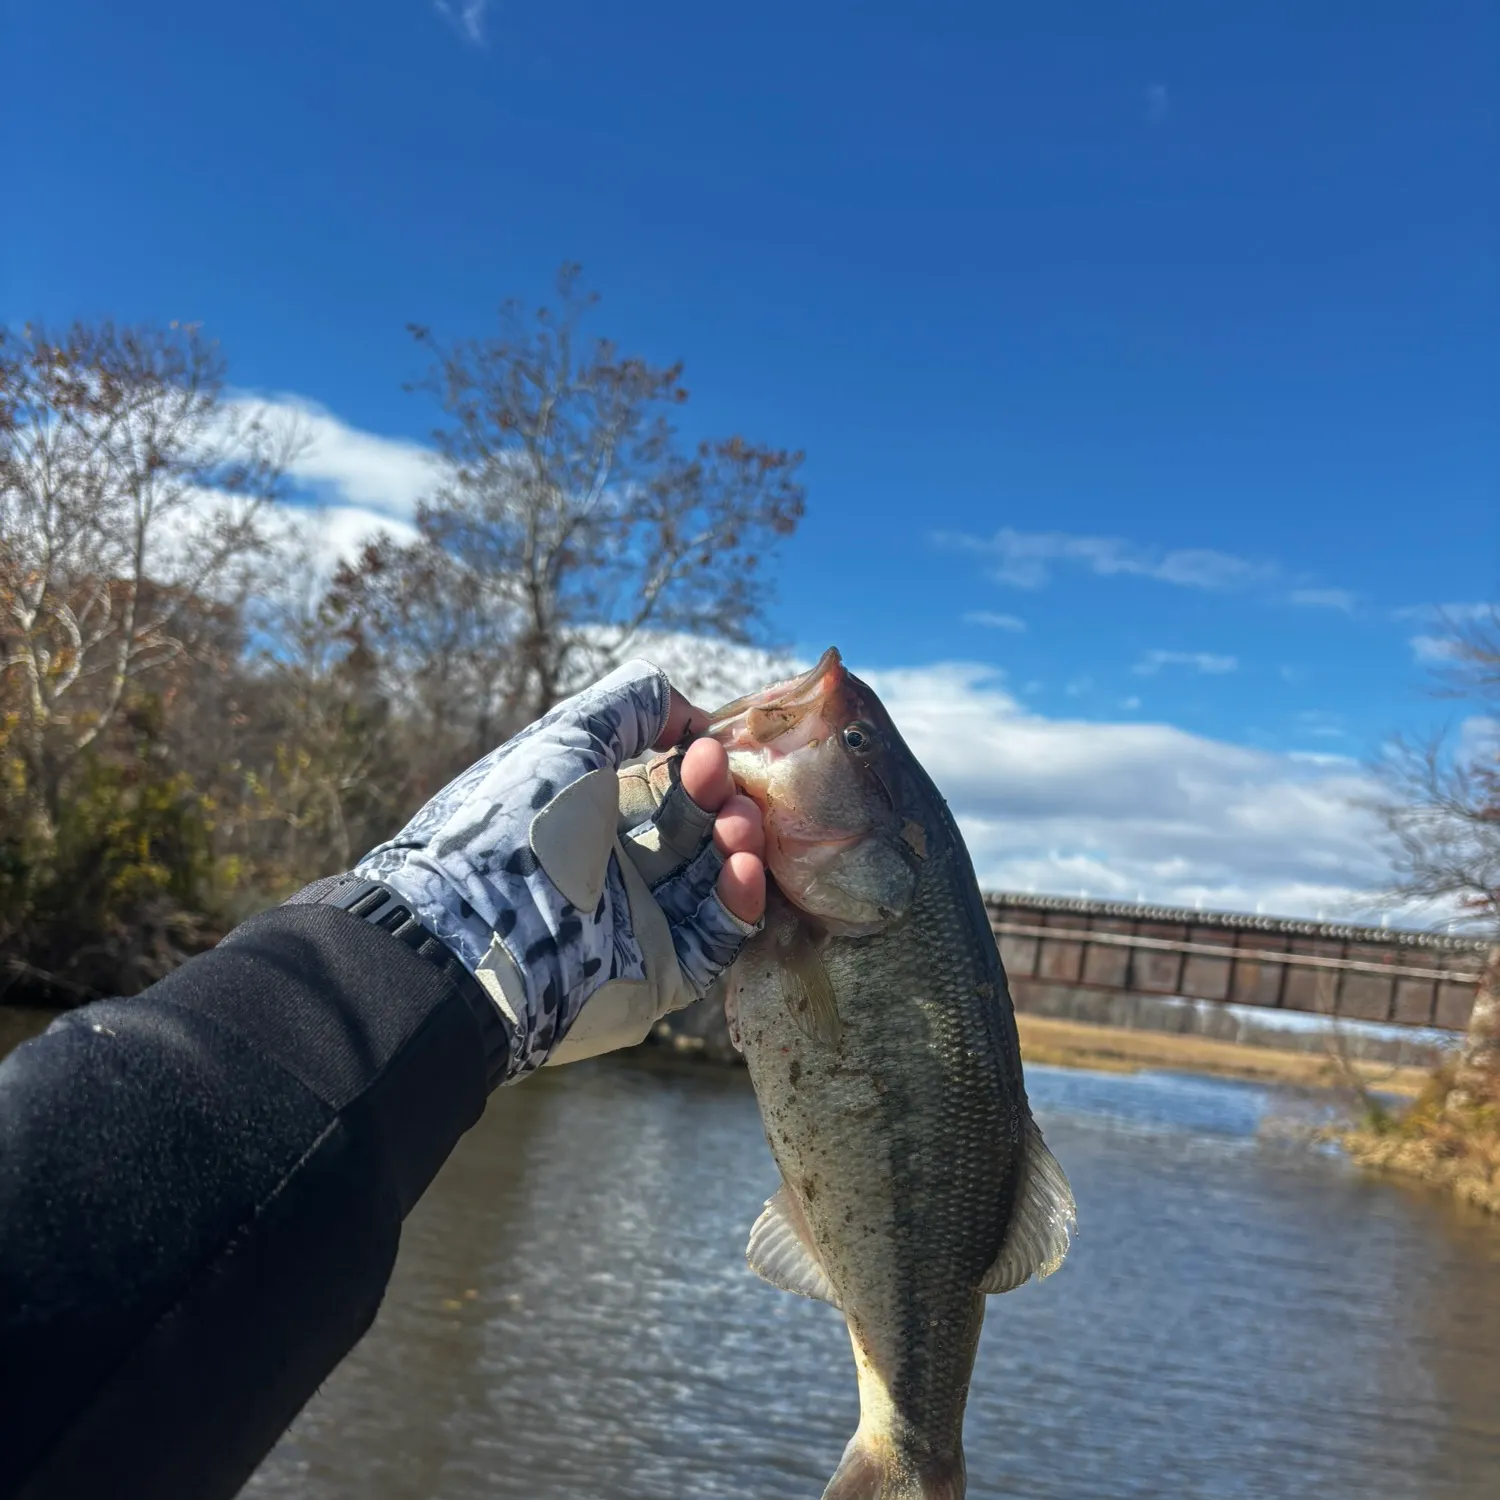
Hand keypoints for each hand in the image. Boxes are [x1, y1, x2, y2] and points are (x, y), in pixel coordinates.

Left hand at [356, 661, 764, 1077]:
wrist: (476, 934)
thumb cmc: (517, 825)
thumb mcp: (564, 740)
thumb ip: (628, 704)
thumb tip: (690, 714)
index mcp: (585, 818)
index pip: (662, 789)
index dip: (695, 768)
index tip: (709, 749)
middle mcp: (611, 870)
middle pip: (692, 834)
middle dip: (721, 807)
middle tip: (733, 799)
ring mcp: (636, 925)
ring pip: (709, 884)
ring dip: (736, 850)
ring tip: (740, 831)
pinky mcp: (657, 974)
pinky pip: (712, 940)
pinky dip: (735, 905)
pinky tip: (744, 872)